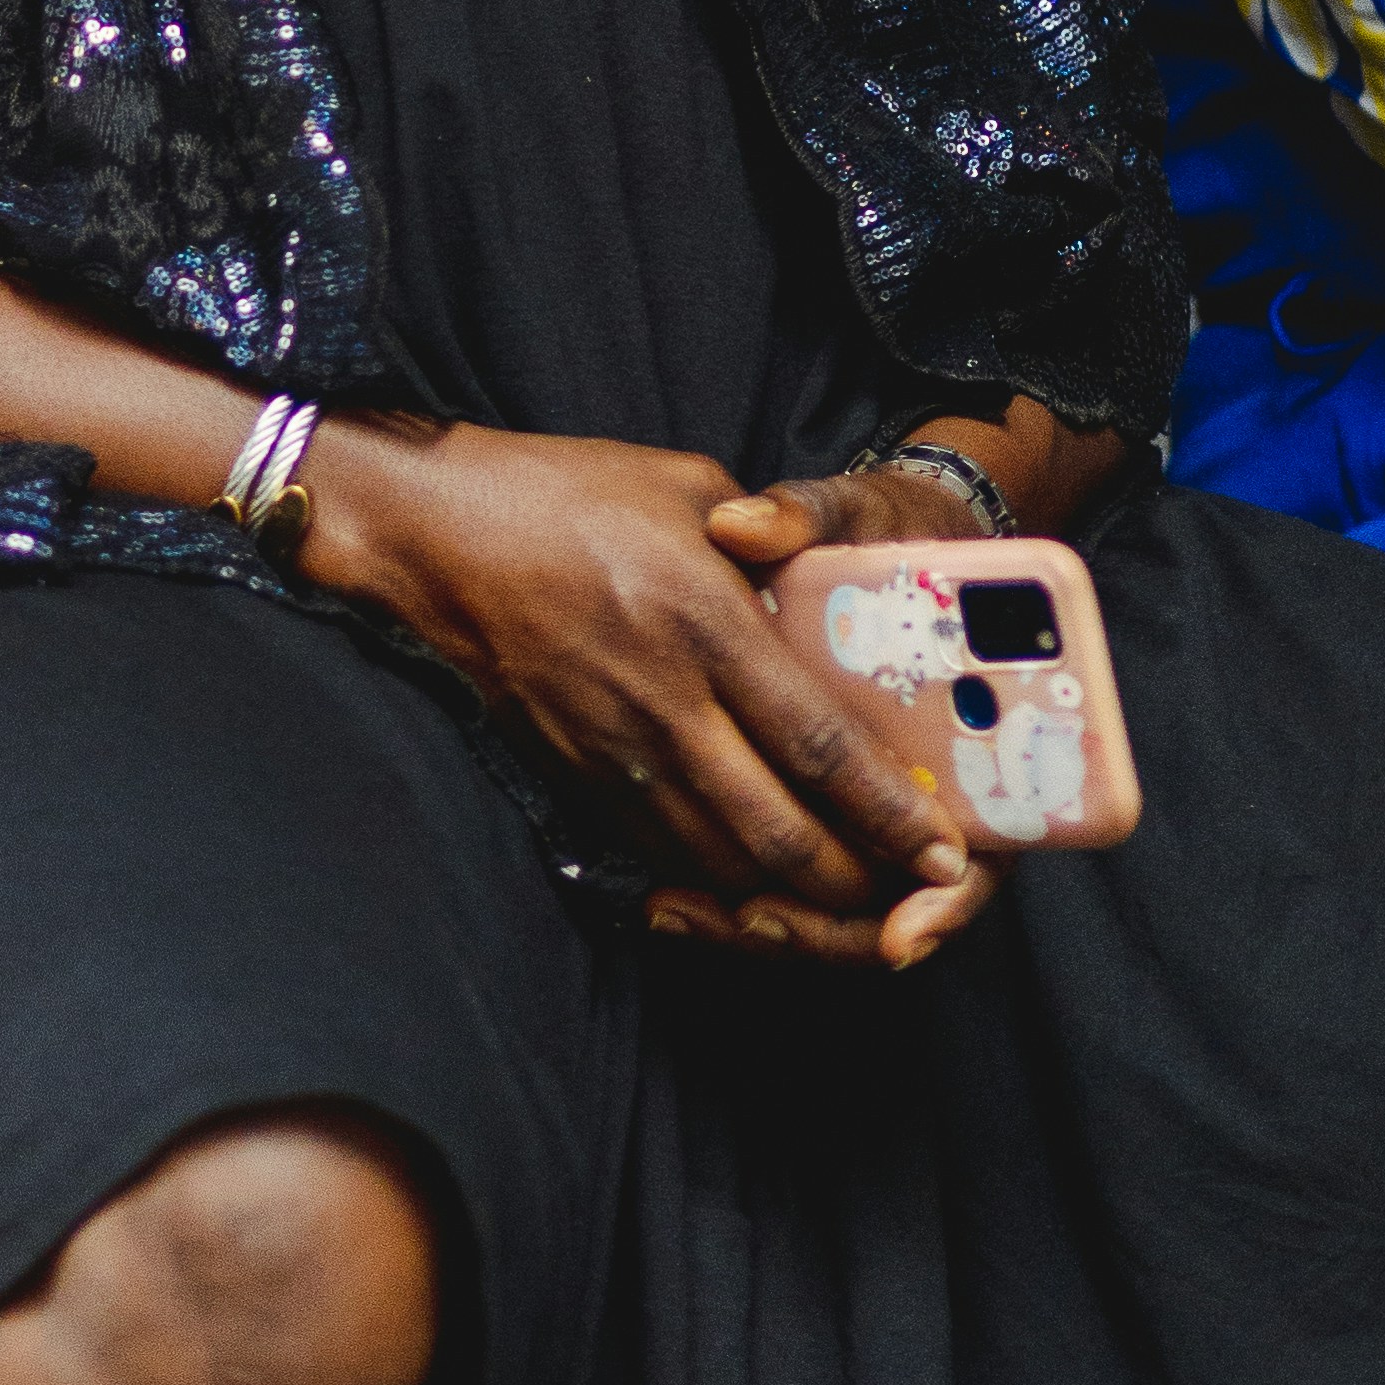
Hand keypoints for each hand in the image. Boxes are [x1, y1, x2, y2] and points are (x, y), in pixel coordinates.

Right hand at [305, 419, 978, 948]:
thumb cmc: (563, 491)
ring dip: (792, 898)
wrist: (436, 531)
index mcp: (705, 623)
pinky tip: (754, 880)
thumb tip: (820, 591)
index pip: (820, 747)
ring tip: (849, 899)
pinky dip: (717, 883)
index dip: (893, 814)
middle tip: (912, 894)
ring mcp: (613, 749)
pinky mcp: (572, 773)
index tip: (948, 854)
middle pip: (780, 834)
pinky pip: (660, 854)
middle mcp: (665, 703)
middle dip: (858, 883)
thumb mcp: (684, 484)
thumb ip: (767, 545)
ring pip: (721, 863)